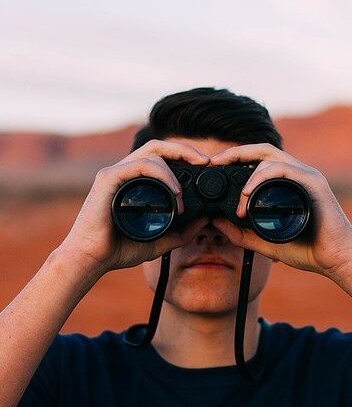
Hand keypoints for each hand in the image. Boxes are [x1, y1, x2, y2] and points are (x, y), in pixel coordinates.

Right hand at [58, 140, 209, 278]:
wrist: (91, 260)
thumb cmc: (118, 249)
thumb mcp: (160, 241)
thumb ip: (182, 232)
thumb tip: (205, 220)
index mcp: (135, 181)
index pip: (161, 157)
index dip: (183, 156)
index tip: (204, 166)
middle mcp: (125, 172)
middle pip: (158, 146)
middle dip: (184, 149)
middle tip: (204, 161)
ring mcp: (115, 173)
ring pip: (151, 154)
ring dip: (173, 171)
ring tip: (181, 195)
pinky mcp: (108, 179)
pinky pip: (139, 165)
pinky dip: (161, 174)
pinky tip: (173, 191)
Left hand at [210, 143, 351, 281]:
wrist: (336, 260)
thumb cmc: (307, 250)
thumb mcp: (264, 242)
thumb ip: (241, 234)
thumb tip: (216, 222)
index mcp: (286, 183)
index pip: (258, 160)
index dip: (235, 158)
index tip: (214, 167)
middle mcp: (296, 174)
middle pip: (262, 150)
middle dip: (236, 152)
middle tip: (215, 162)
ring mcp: (306, 176)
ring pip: (270, 157)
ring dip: (248, 172)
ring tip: (238, 197)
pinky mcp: (313, 183)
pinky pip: (284, 170)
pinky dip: (262, 177)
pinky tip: (249, 193)